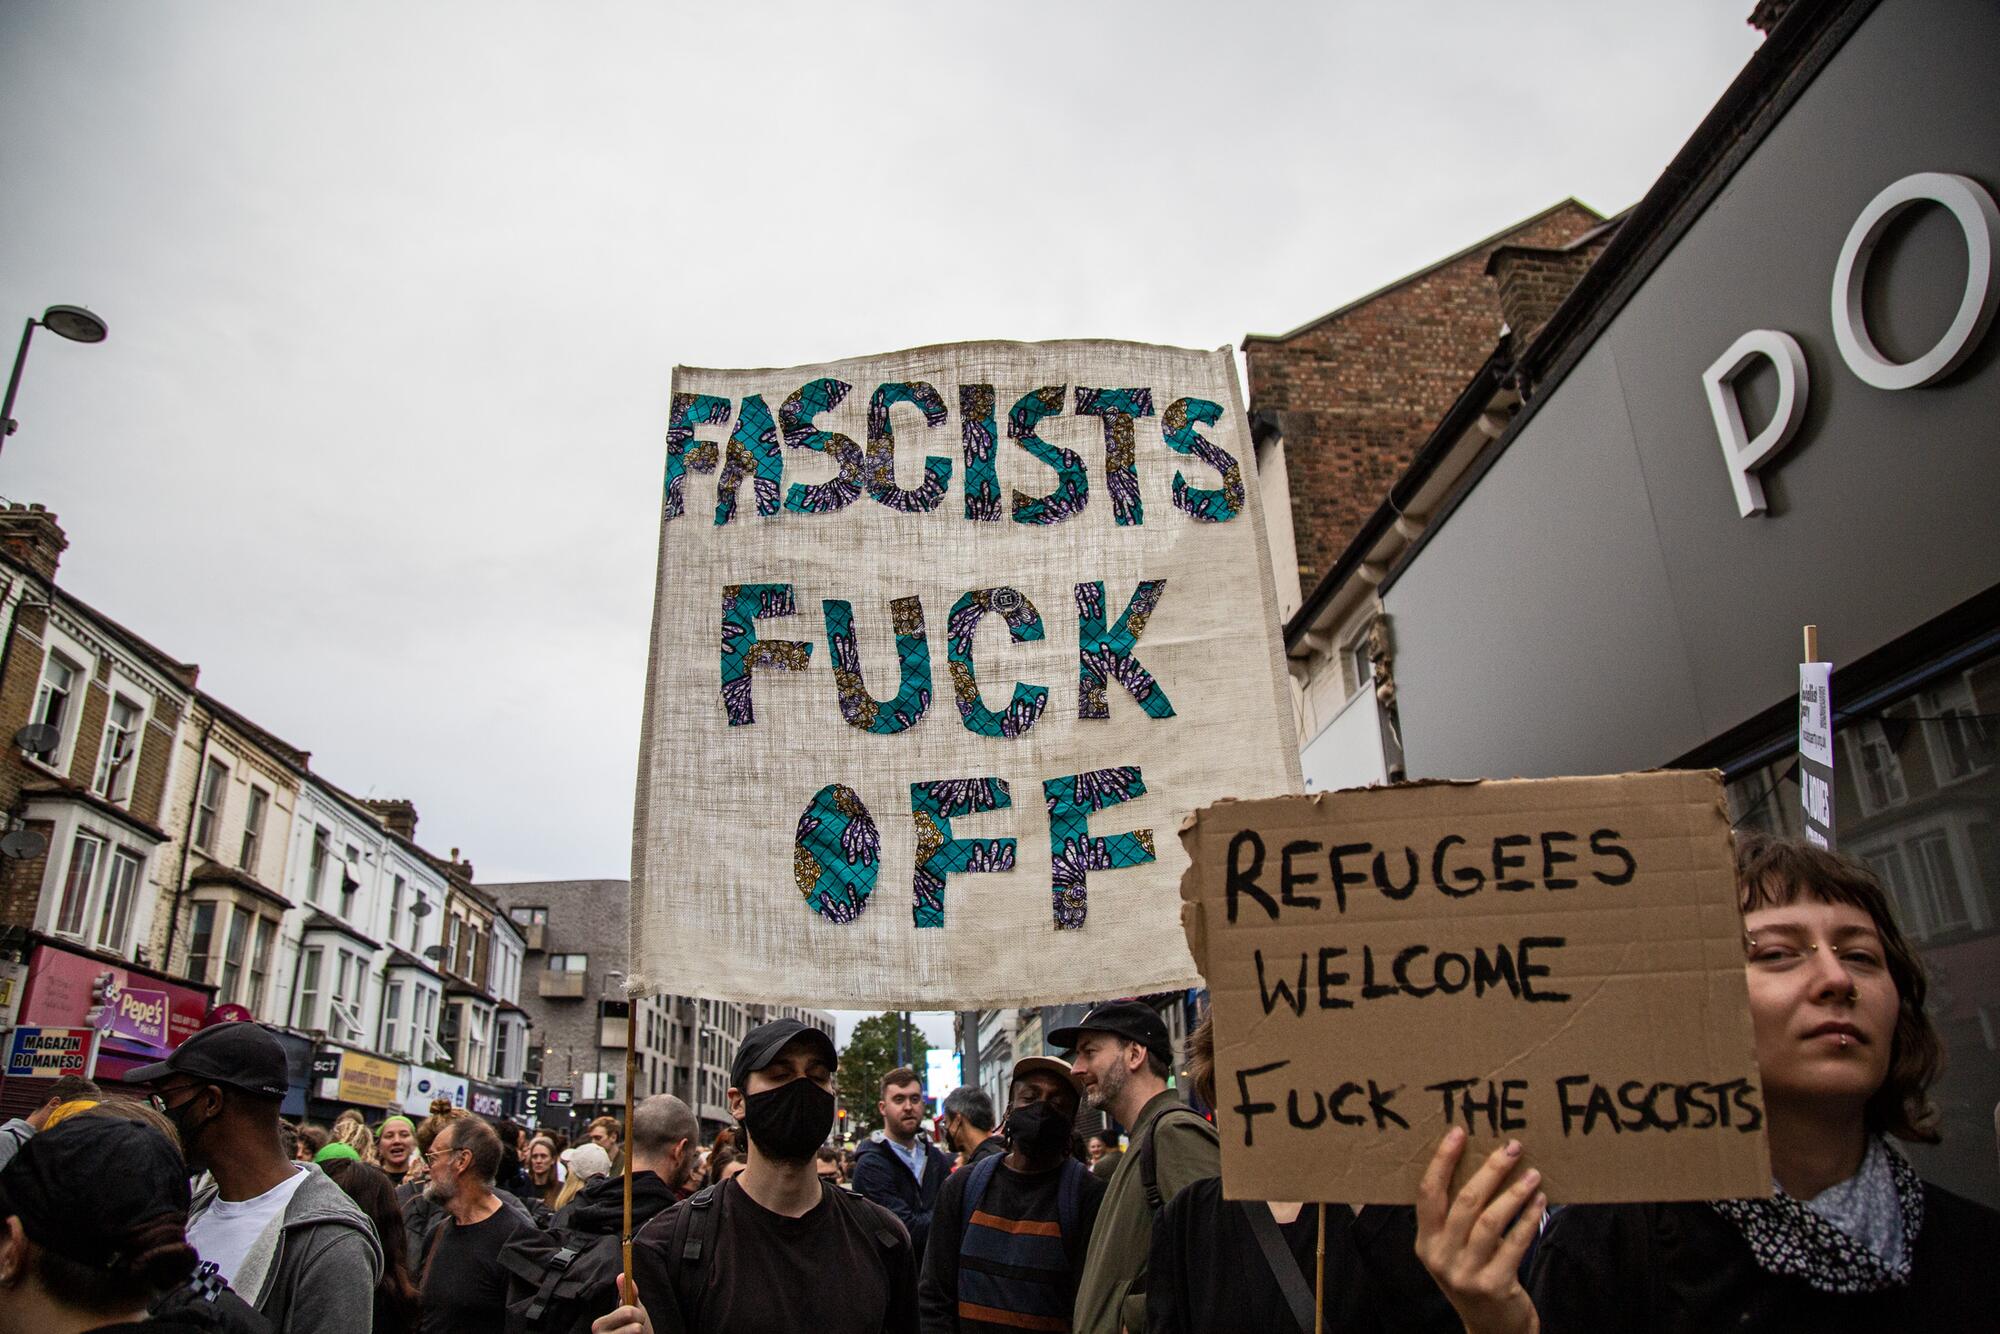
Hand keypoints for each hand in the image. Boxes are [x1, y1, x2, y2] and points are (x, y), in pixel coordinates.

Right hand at [592, 1273, 652, 1333]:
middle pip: (633, 1319)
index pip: (628, 1311)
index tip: (636, 1318)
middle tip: (637, 1330)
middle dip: (641, 1322)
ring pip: (637, 1331)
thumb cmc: (636, 1332)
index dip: (637, 1314)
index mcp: (599, 1324)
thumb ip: (628, 1295)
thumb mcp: (633, 1312)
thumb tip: (622, 1274)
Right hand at [1413, 1128, 1544, 1333]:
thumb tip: (1481, 1164)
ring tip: (1532, 1175)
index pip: (1428, 1193)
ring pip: (1491, 1221)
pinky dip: (1529, 1219)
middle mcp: (1441, 1257)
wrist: (1492, 1330)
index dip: (1443, 1161)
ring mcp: (1466, 1273)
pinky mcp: (1494, 1285)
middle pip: (1465, 1202)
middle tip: (1512, 1148)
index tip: (1459, 1132)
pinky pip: (1515, 1243)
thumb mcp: (1453, 1250)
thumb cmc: (1474, 1276)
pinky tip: (1540, 1203)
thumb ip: (1457, 1218)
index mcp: (1426, 1243)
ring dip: (1515, 1193)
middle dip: (1491, 1170)